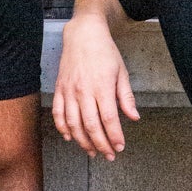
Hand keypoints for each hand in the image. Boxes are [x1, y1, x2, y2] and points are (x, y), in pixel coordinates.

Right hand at [52, 16, 139, 160]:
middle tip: (109, 155)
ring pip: (73, 123)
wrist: (83, 34)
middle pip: (91, 126)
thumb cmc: (105, 52)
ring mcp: (69, 91)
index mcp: (102, 86)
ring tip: (92, 152)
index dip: (114, 136)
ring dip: (82, 141)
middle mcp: (83, 91)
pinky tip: (70, 138)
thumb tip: (133, 117)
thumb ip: (126, 97)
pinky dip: (63, 128)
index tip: (120, 147)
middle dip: (100, 144)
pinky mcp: (59, 89)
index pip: (109, 118)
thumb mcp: (121, 72)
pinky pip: (58, 114)